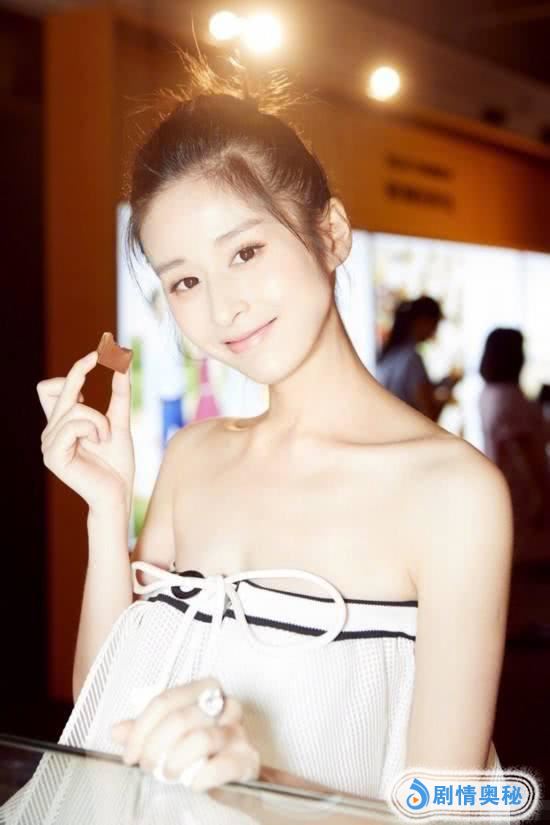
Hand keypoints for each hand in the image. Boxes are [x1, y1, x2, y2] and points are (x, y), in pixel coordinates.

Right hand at [37, 350, 134, 515]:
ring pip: (74, 408)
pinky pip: (73, 424)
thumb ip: (119, 395)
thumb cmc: (118, 463)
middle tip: (102, 360)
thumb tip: (123, 363)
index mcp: (60, 424)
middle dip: (81, 374)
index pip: (50, 387)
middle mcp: (50, 431)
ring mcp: (48, 443)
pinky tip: (99, 442)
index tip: (98, 354)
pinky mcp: (53, 455)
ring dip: (99, 419)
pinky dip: (93, 428)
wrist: (118, 494)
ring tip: (105, 437)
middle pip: (60, 389)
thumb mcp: (120, 422)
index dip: (72, 370)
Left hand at [111, 678, 260, 792]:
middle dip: (155, 746)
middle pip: (181, 718)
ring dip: (176, 761)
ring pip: (201, 739)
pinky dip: (203, 777)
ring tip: (168, 773)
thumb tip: (117, 731)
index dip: (142, 728)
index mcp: (205, 690)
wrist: (236, 774)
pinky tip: (193, 783)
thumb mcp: (171, 734)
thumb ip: (146, 730)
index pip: (166, 700)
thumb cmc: (202, 747)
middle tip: (146, 765)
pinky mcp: (248, 759)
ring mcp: (239, 732)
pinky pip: (223, 765)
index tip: (130, 753)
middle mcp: (225, 705)